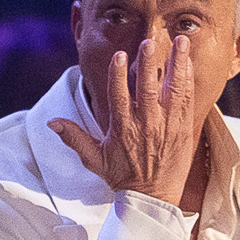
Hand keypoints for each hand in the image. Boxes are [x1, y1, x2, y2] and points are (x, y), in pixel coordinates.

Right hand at [47, 35, 198, 203]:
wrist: (152, 198)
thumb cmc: (123, 177)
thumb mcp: (93, 159)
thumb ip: (74, 138)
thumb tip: (51, 123)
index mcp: (122, 129)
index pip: (119, 96)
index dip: (118, 74)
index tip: (119, 55)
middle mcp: (145, 124)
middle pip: (147, 87)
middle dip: (148, 63)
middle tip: (148, 42)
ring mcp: (167, 125)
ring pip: (172, 89)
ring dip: (176, 63)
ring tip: (180, 41)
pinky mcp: (183, 128)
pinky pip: (187, 99)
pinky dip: (187, 79)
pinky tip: (187, 62)